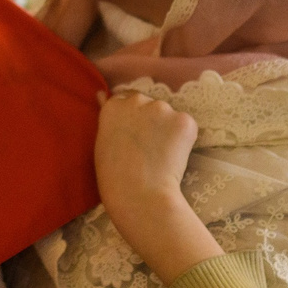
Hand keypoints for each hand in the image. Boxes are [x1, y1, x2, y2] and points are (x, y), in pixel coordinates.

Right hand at [94, 93, 222, 279]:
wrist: (139, 193)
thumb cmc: (114, 177)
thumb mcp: (102, 143)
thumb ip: (108, 119)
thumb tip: (102, 94)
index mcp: (114, 106)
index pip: (125, 101)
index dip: (132, 119)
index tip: (134, 134)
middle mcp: (137, 100)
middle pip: (148, 105)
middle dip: (150, 120)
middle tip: (148, 147)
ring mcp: (163, 108)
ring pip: (168, 116)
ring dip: (167, 130)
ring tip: (162, 155)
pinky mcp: (184, 120)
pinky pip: (185, 127)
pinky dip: (184, 139)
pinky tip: (174, 157)